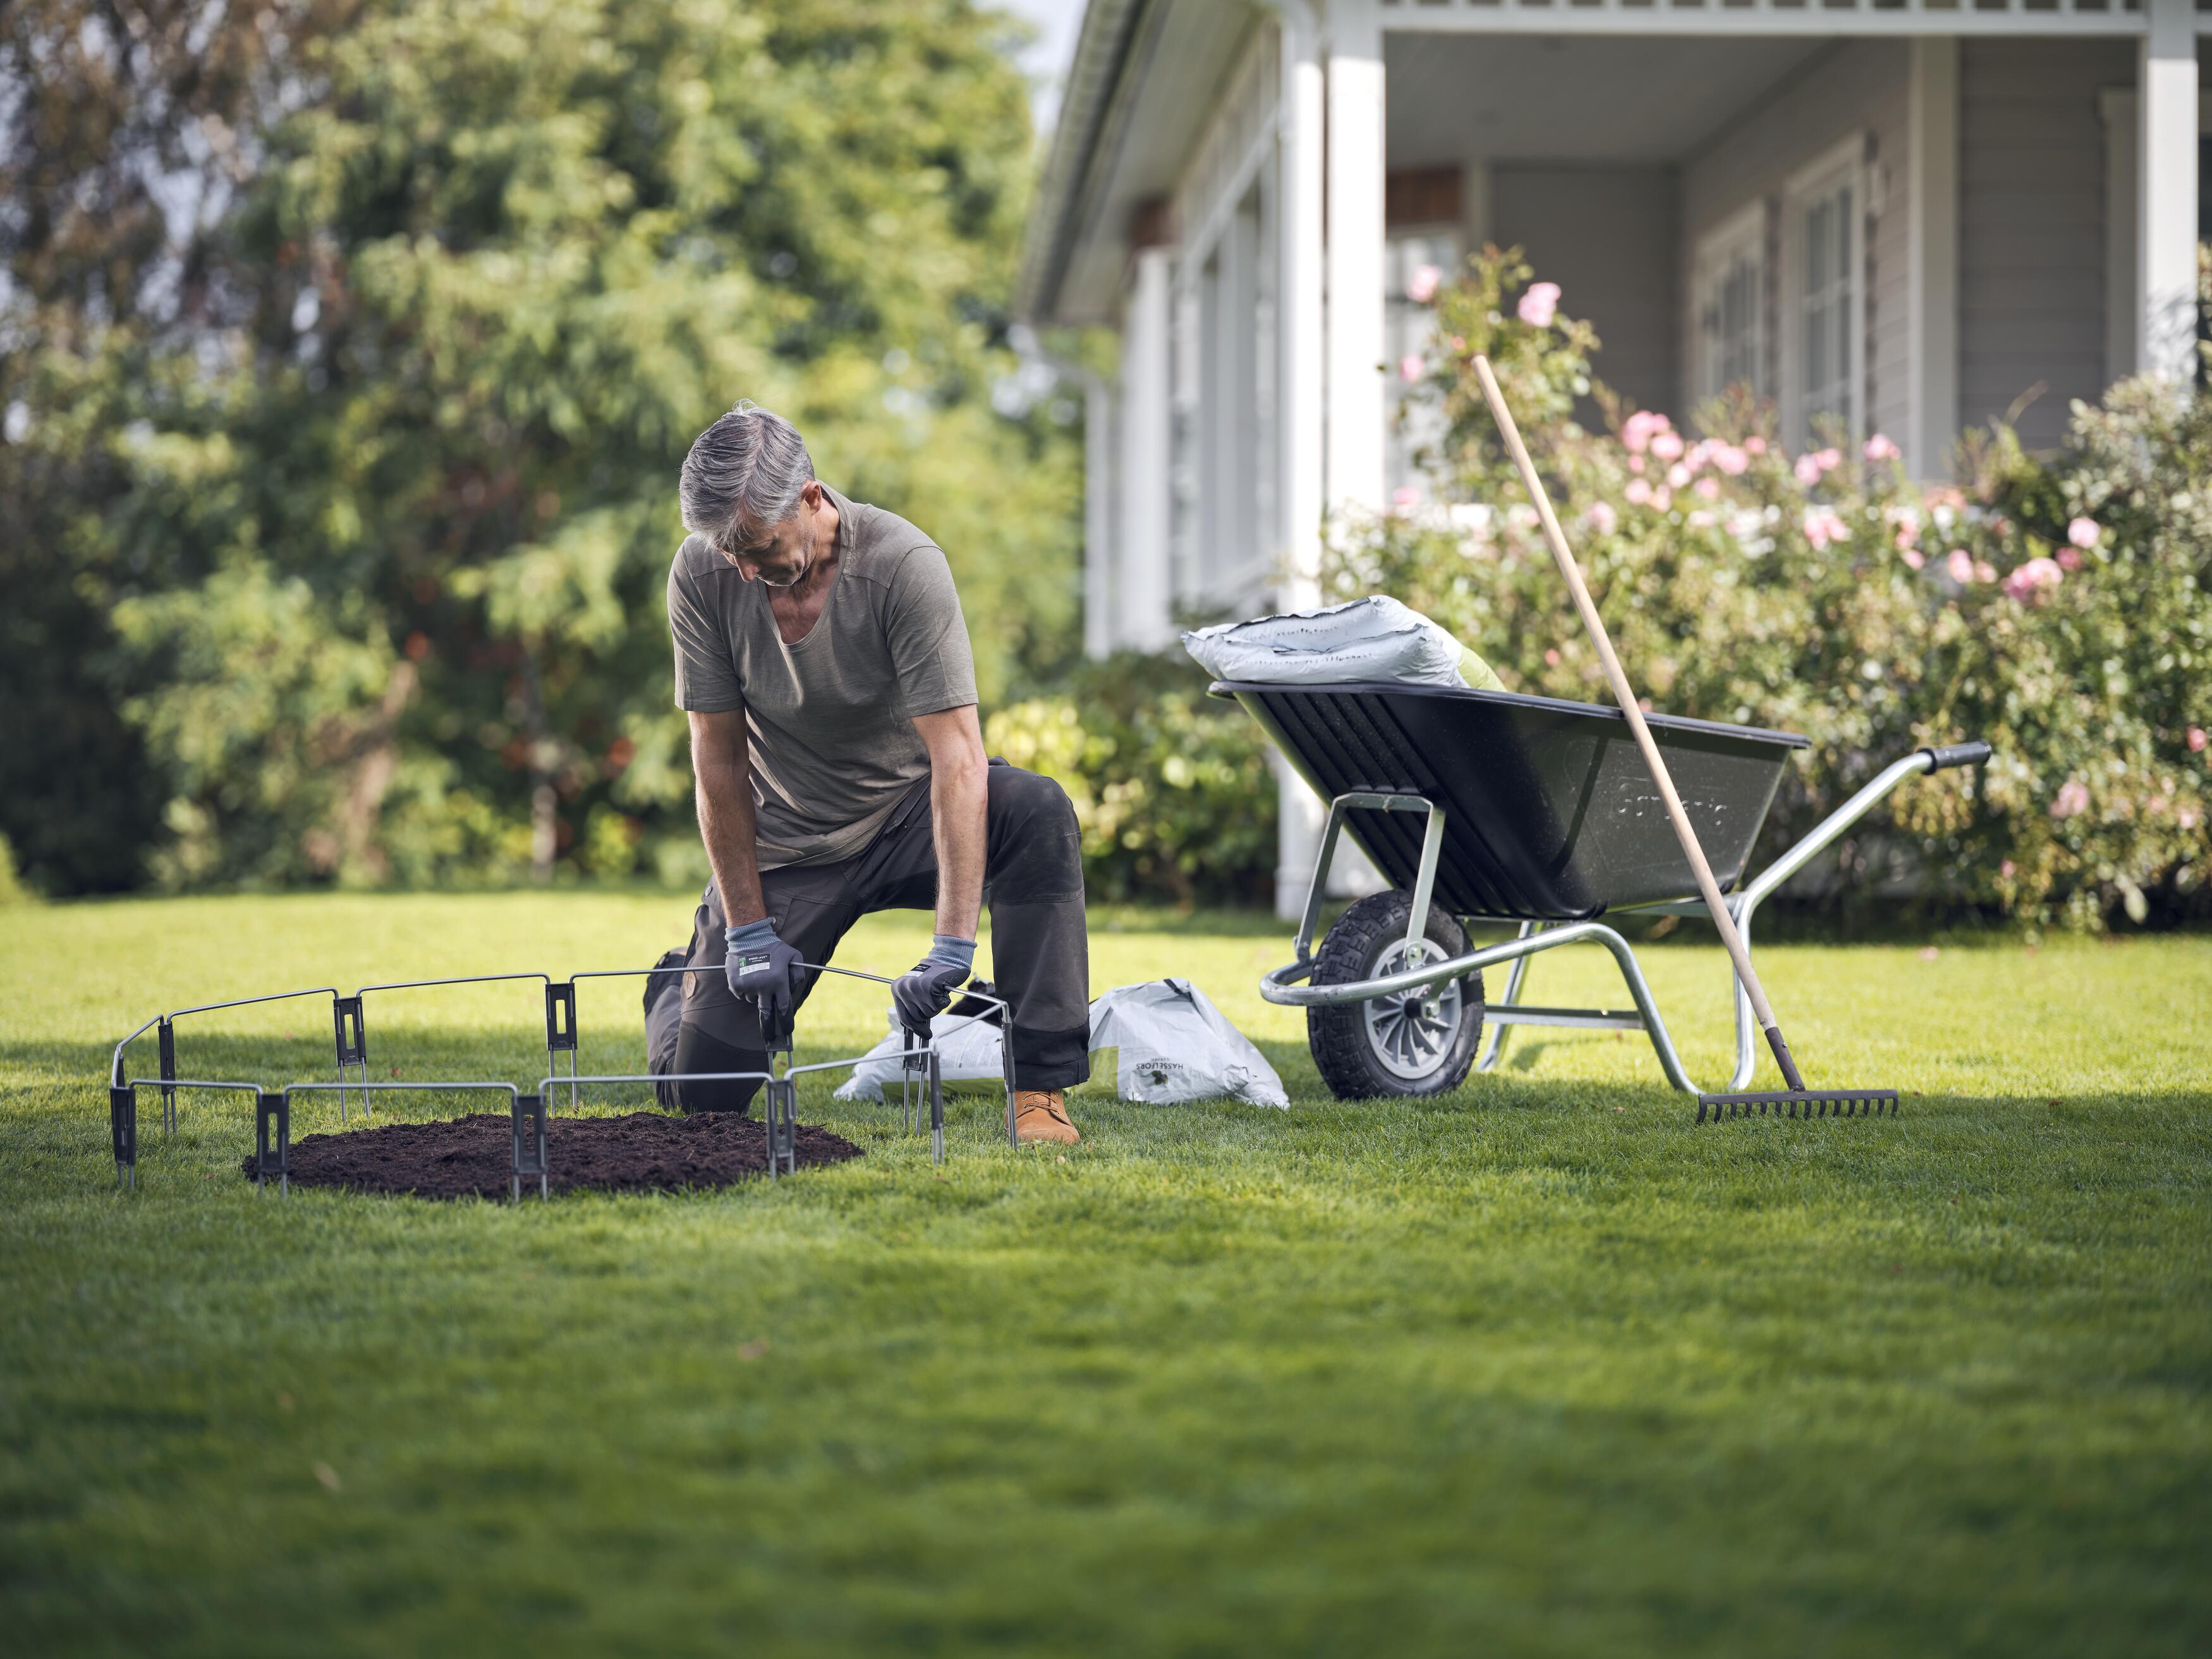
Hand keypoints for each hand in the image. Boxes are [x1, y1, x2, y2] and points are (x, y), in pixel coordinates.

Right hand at [724, 921, 802, 1037]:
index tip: (787, 1031)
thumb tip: (793, 988)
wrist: (749, 937)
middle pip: (766, 1013)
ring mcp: (748, 986)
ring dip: (758, 995)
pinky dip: (746, 989)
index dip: (786, 1022)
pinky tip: (749, 975)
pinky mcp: (736, 984)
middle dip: (769, 1028)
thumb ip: (798, 972)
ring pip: (754, 1000)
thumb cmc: (774, 946)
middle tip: (770, 1038)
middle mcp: (763, 986)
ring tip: (759, 977)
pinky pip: (742, 994)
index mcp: (778, 981)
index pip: (784, 1008)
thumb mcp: (794, 955)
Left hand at [892, 934, 977, 1032]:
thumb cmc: (933, 976)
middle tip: (933, 999)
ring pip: (929, 1012)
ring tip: (936, 990)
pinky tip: (942, 988)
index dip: (915, 1028)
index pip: (904, 1017)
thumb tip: (917, 1030)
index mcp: (897, 989)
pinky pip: (940, 1005)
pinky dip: (944, 1000)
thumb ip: (912, 1005)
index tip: (925, 1035)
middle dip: (929, 1011)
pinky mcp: (929, 987)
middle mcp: (904, 989)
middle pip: (918, 1018)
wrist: (946, 958)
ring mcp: (916, 989)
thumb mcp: (915, 990)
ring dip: (937, 1005)